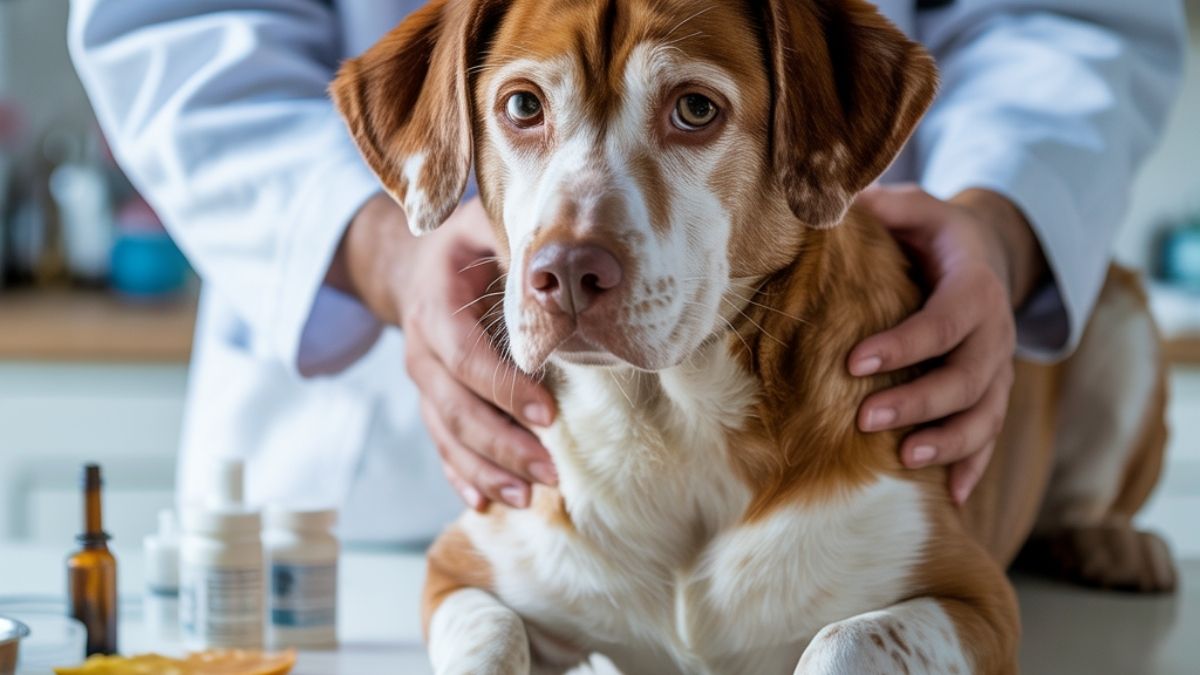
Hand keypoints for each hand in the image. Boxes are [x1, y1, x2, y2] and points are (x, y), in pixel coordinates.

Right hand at [330, 194, 557, 510]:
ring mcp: (424, 384)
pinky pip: (441, 446)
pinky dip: (461, 477)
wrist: (414, 267)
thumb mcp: (480, 225)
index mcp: (435, 310)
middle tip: (549, 472)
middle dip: (502, 445)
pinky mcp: (432, 403)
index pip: (466, 357)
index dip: (503, 389)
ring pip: (448, 435)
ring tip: (528, 498)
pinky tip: (485, 504)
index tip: (547, 415)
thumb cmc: (465, 245)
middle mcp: (422, 352)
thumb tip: (561, 252)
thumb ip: (510, 235)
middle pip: (456, 409)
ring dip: (486, 471)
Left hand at [848, 185, 1045, 503]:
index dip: (904, 344)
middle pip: (966, 378)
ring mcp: (998, 370)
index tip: (853, 362)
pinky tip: (949, 497)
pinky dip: (973, 467)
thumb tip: (835, 202)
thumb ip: (884, 206)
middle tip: (865, 418)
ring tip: (907, 460)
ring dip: (949, 442)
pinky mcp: (992, 396)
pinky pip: (989, 436)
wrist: (985, 256)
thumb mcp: (914, 208)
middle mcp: (995, 334)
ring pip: (984, 415)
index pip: (943, 321)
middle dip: (919, 402)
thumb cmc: (933, 235)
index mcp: (974, 288)